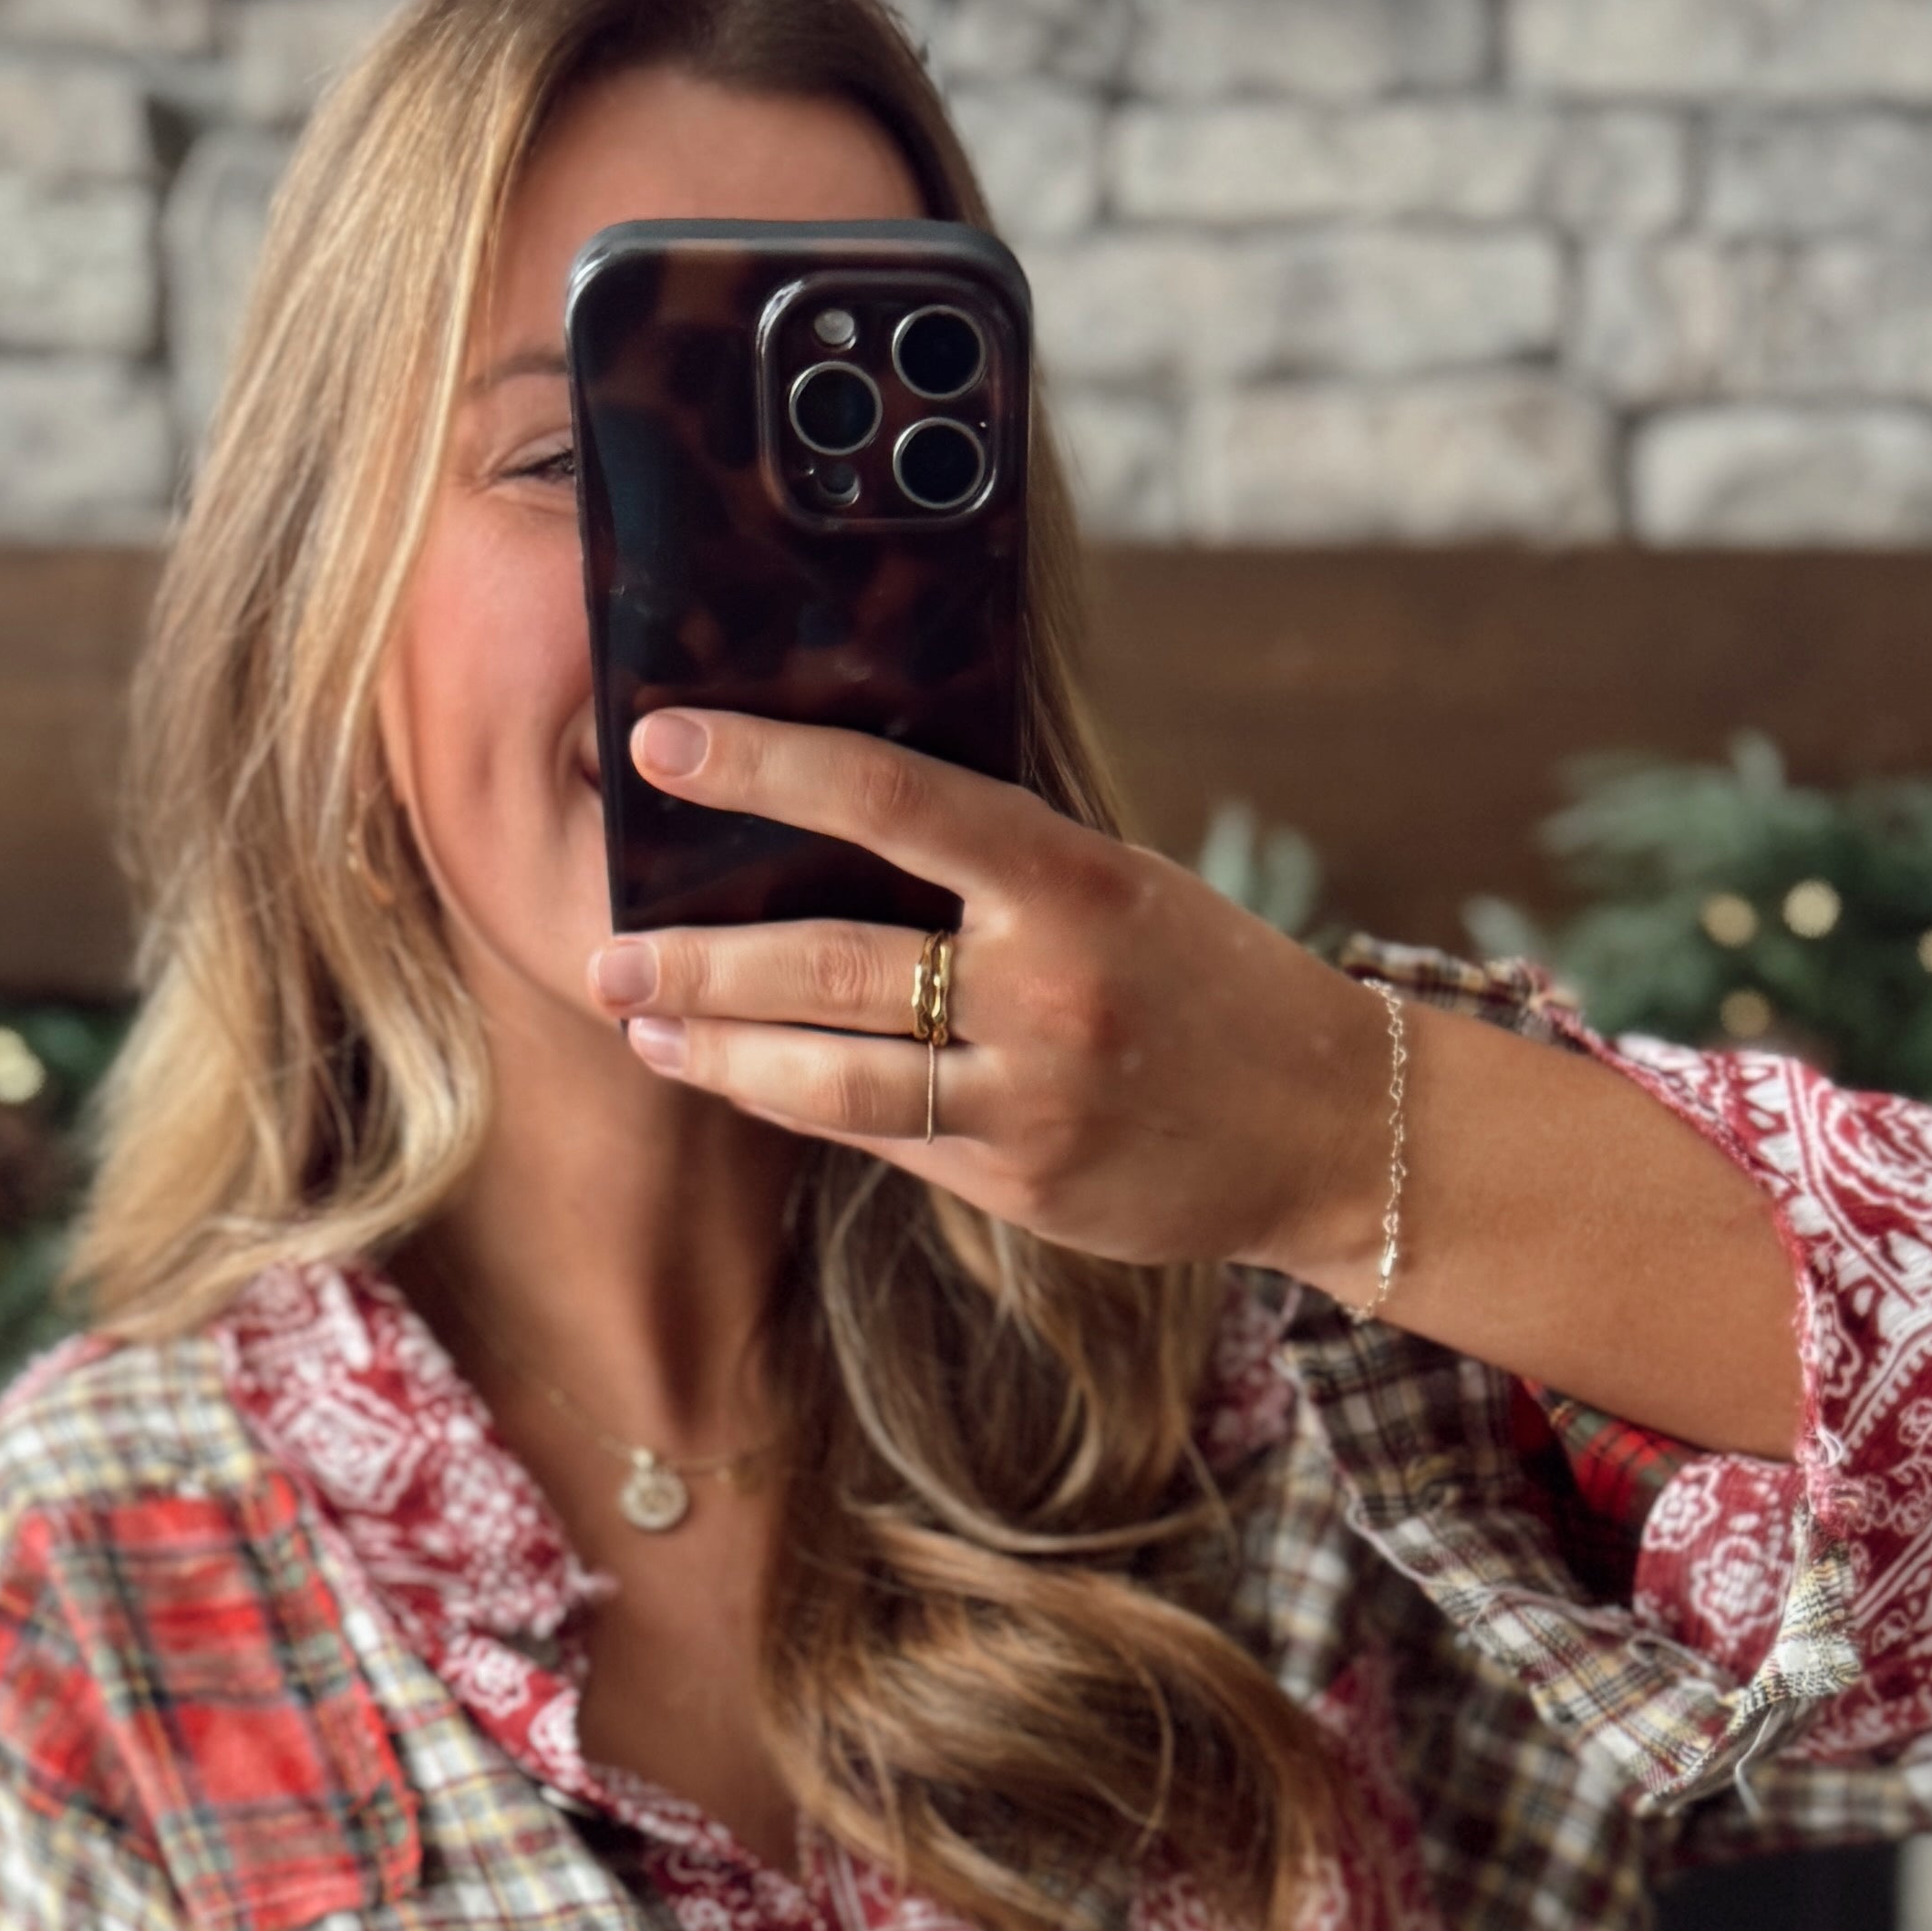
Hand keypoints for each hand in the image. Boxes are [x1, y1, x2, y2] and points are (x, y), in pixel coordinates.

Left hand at [592, 705, 1803, 1459]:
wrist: (1328, 1124)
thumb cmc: (1206, 981)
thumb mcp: (1118, 884)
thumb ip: (993, 867)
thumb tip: (830, 824)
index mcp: (1070, 877)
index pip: (890, 795)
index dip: (765, 763)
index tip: (661, 744)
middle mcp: (1048, 988)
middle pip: (830, 965)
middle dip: (701, 963)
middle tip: (603, 951)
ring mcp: (1035, 1098)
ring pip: (836, 1082)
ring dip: (724, 1057)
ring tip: (645, 1028)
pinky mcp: (1027, 1186)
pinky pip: (888, 1144)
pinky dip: (807, 1108)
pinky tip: (746, 1081)